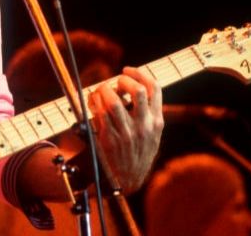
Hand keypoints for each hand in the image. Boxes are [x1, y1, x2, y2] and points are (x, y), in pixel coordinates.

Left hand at [88, 66, 163, 192]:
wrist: (127, 180)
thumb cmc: (138, 155)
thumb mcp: (153, 135)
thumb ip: (148, 114)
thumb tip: (135, 88)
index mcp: (156, 122)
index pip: (155, 88)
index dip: (140, 73)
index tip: (128, 69)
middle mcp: (144, 126)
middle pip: (137, 90)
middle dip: (123, 79)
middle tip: (115, 81)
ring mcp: (126, 133)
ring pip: (114, 100)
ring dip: (104, 89)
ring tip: (101, 90)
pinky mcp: (109, 138)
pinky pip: (99, 112)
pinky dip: (94, 102)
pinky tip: (93, 101)